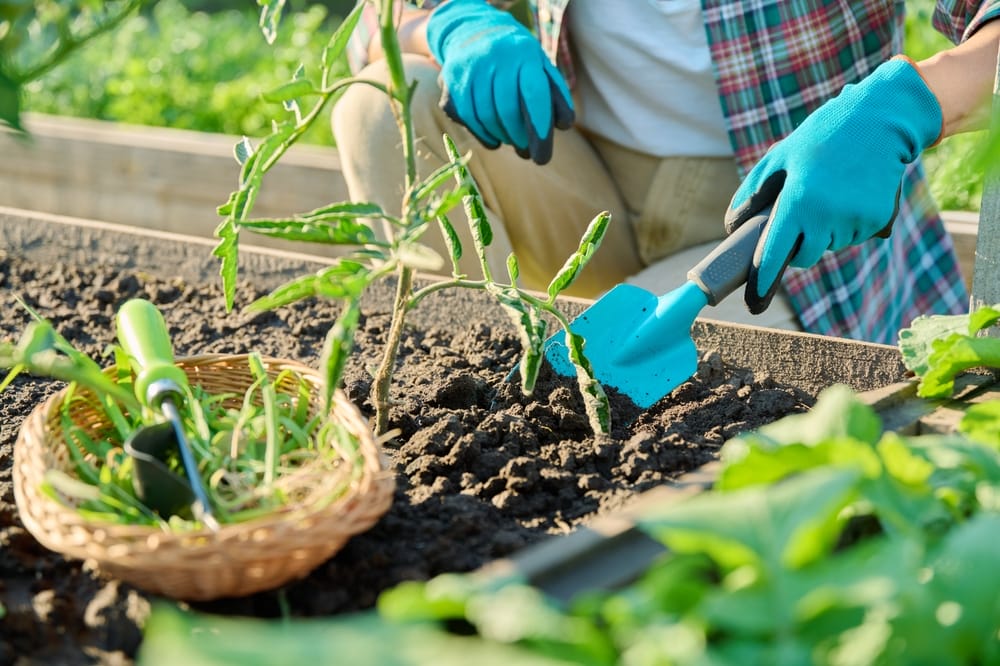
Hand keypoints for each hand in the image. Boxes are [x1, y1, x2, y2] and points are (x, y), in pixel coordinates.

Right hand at [426, 0, 573, 163]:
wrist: (474, 30)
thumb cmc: (516, 59)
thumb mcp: (540, 67)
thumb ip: (555, 95)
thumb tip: (563, 125)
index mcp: (524, 53)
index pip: (534, 94)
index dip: (539, 128)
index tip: (542, 157)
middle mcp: (494, 56)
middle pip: (506, 109)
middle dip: (518, 137)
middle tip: (526, 152)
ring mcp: (470, 66)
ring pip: (485, 116)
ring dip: (501, 136)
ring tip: (511, 141)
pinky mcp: (450, 78)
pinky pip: (467, 116)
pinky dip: (482, 134)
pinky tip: (494, 139)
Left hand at [725, 57, 942, 312]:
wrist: (880, 120)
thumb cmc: (821, 136)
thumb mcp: (779, 156)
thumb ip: (752, 193)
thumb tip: (733, 227)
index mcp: (796, 201)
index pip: (774, 253)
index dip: (762, 280)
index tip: (753, 303)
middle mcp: (826, 216)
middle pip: (803, 257)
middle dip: (798, 246)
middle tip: (802, 215)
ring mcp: (854, 221)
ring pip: (829, 246)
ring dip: (824, 231)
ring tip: (830, 192)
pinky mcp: (876, 221)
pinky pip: (852, 236)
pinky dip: (846, 224)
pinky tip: (850, 194)